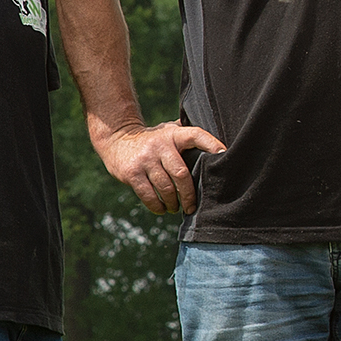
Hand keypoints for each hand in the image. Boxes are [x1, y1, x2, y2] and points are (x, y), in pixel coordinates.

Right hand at [98, 121, 226, 214]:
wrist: (117, 139)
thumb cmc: (153, 140)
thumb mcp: (169, 131)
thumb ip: (187, 135)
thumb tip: (217, 148)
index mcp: (173, 134)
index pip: (196, 135)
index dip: (211, 144)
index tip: (224, 154)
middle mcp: (160, 145)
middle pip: (181, 174)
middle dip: (189, 194)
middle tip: (192, 206)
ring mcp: (145, 160)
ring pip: (166, 188)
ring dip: (173, 203)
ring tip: (176, 208)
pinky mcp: (132, 173)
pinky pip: (148, 195)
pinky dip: (157, 206)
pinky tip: (162, 209)